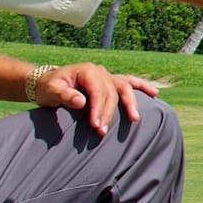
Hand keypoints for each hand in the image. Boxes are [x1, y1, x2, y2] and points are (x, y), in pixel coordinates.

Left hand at [32, 63, 160, 136]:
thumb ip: (65, 96)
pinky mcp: (110, 82)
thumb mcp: (51, 91)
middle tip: (103, 131)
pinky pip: (129, 83)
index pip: (98, 91)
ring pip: (125, 88)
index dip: (98, 109)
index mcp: (87, 71)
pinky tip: (154, 94)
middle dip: (109, 113)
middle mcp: (100, 71)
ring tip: (134, 119)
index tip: (96, 126)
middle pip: (112, 93)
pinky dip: (142, 87)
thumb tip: (81, 101)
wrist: (48, 83)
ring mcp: (107, 75)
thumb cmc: (49, 88)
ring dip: (130, 104)